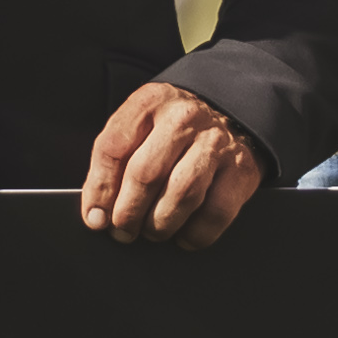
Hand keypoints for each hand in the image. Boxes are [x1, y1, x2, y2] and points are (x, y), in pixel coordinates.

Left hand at [85, 79, 264, 243]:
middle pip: (146, 174)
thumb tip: (97, 217)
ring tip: (152, 231)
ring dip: (160, 225)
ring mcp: (216, 143)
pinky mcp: (241, 170)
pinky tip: (184, 235)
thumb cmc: (172, 132)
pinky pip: (215, 213)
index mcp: (149, 103)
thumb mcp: (139, 130)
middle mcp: (184, 118)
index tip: (96, 218)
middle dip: (128, 213)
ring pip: (181, 194)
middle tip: (123, 231)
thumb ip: (114, 165)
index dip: (100, 190)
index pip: (113, 148)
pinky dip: (195, 234)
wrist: (229, 116)